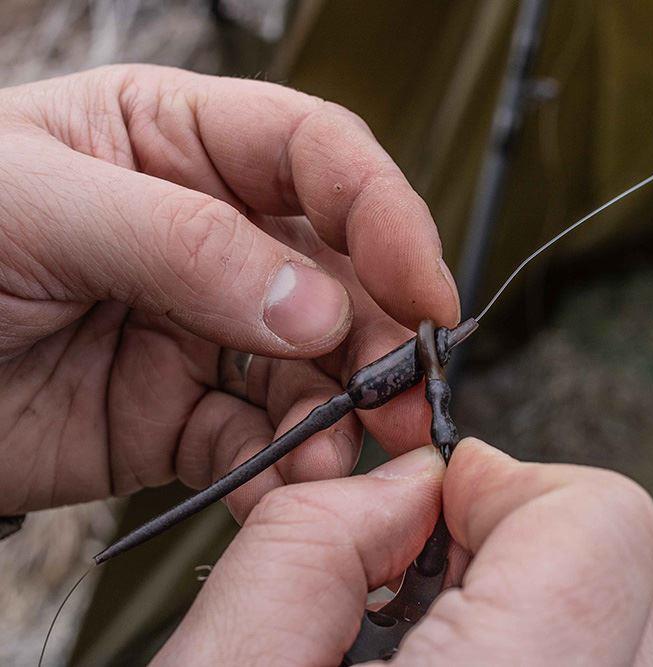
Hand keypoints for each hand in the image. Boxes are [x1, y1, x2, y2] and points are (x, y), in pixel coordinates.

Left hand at [0, 65, 457, 516]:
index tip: (424, 288)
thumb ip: (184, 244)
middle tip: (403, 396)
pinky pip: (252, 438)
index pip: (319, 159)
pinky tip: (281, 483)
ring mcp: (202, 328)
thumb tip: (310, 306)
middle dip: (381, 337)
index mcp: (182, 145)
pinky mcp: (180, 410)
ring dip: (336, 415)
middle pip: (337, 275)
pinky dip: (276, 465)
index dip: (386, 217)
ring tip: (336, 459)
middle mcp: (211, 236)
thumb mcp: (38, 204)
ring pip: (308, 369)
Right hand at [154, 439, 652, 665]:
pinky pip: (591, 650)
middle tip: (411, 567)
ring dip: (513, 587)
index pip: (598, 520)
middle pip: (612, 558)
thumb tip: (396, 487)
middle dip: (503, 532)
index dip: (499, 482)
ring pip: (609, 609)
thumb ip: (306, 546)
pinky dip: (523, 631)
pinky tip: (439, 661)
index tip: (426, 496)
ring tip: (418, 627)